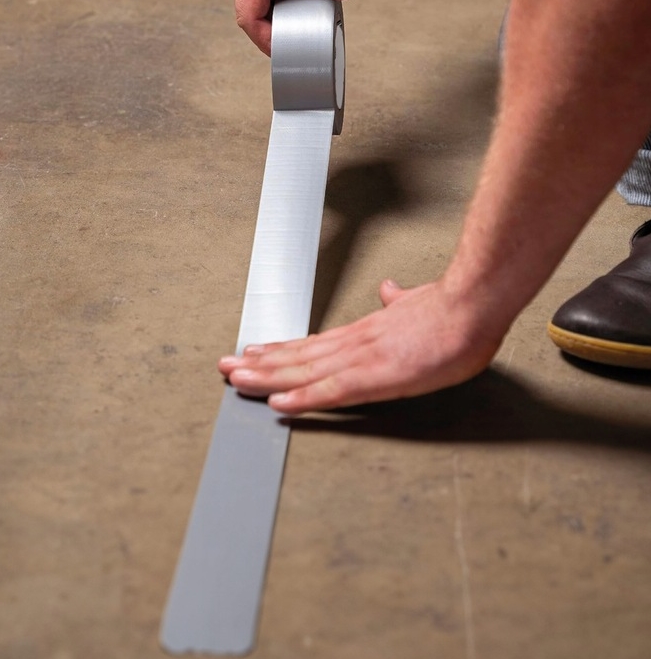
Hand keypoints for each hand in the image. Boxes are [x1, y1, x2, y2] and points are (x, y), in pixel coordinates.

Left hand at [219, 278, 504, 413]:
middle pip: (298, 357)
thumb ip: (397, 302)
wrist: (470, 305)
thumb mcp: (416, 303)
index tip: (256, 353)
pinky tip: (279, 404)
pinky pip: (331, 392)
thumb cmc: (449, 311)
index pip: (312, 344)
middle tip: (226, 367)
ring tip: (236, 380)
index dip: (281, 350)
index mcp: (364, 334)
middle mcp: (354, 345)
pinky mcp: (375, 376)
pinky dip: (303, 399)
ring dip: (267, 378)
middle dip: (260, 364)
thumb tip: (390, 291)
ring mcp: (361, 360)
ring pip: (304, 372)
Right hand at [230, 0, 354, 54]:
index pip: (248, 18)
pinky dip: (274, 15)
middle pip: (249, 19)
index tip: (283, 55)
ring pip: (254, 11)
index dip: (264, 41)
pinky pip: (261, 1)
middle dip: (268, 40)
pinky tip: (291, 25)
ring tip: (293, 46)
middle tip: (293, 56)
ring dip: (271, 29)